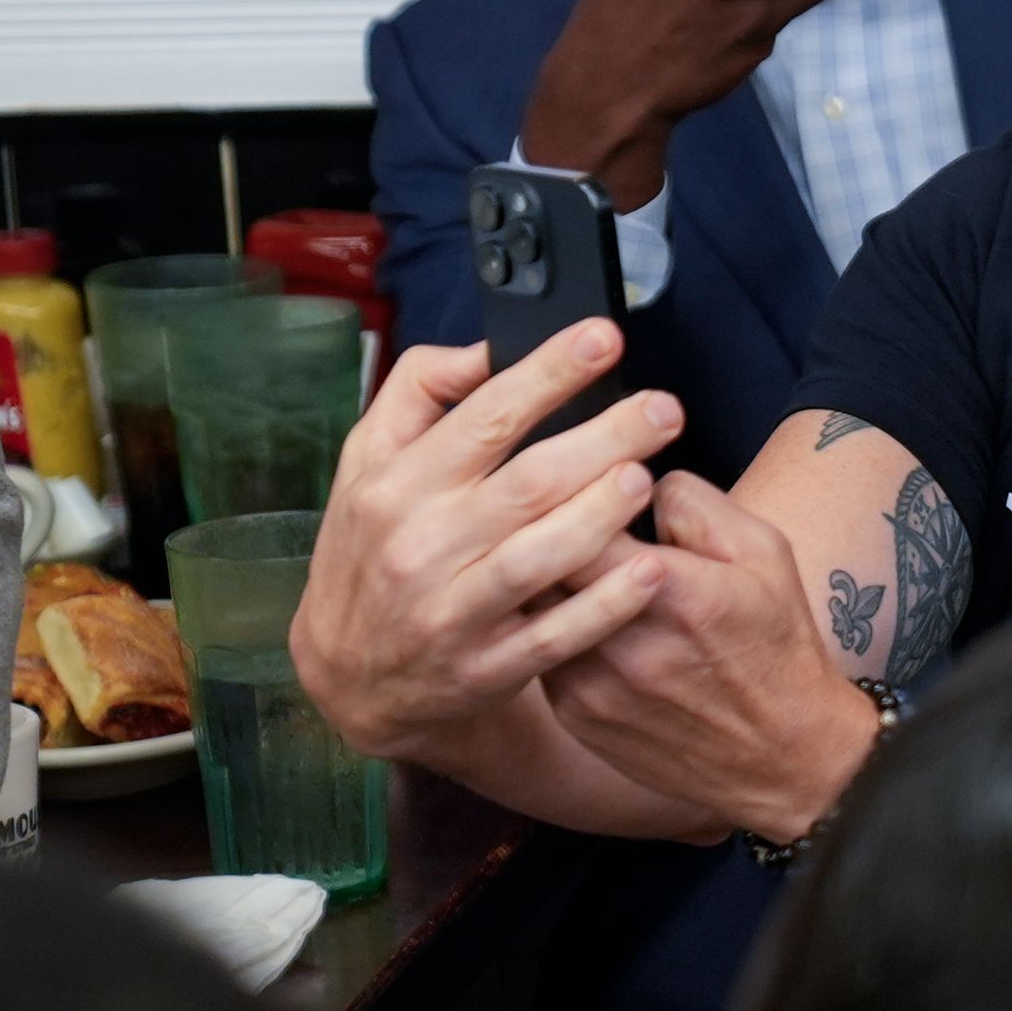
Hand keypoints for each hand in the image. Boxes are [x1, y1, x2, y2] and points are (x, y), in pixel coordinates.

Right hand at [287, 325, 681, 764]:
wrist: (349, 673)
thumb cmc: (373, 546)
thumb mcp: (367, 463)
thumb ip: (419, 392)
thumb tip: (487, 349)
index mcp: (396, 484)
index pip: (484, 416)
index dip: (549, 372)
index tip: (605, 337)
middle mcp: (422, 545)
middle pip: (527, 482)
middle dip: (603, 439)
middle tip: (663, 409)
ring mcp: (453, 611)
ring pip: (540, 557)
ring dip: (601, 515)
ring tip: (647, 478)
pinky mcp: (486, 668)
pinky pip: (555, 635)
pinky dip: (605, 605)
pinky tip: (649, 571)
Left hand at [540, 470, 877, 842]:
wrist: (783, 757)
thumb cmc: (778, 646)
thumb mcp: (765, 553)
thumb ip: (696, 503)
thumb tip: (635, 476)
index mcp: (671, 590)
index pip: (579, 514)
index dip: (575, 487)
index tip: (585, 477)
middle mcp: (620, 642)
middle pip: (538, 562)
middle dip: (545, 530)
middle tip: (555, 510)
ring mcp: (589, 685)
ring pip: (529, 609)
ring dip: (541, 582)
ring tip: (564, 564)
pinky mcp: (575, 717)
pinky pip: (540, 654)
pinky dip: (552, 630)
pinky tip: (581, 622)